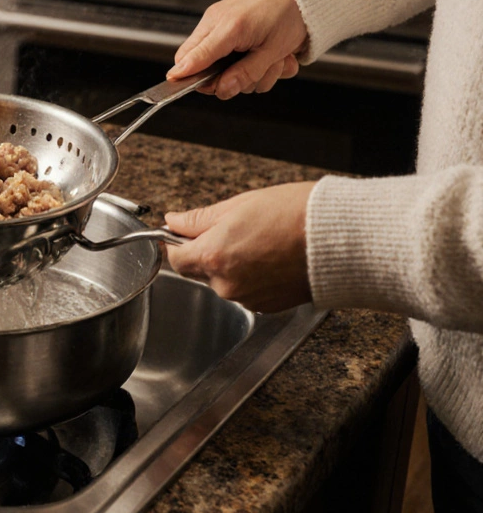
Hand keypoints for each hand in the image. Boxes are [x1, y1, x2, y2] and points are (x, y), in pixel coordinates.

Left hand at [163, 181, 315, 312]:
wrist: (340, 239)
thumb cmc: (294, 215)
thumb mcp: (238, 206)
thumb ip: (198, 219)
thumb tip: (173, 221)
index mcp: (213, 257)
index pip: (175, 259)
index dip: (178, 244)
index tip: (185, 233)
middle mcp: (226, 284)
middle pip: (199, 271)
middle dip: (208, 253)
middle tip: (234, 230)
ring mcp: (248, 298)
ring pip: (224, 282)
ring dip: (232, 265)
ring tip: (260, 242)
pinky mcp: (268, 306)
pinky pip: (247, 292)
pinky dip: (252, 277)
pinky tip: (271, 258)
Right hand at [167, 0, 307, 99]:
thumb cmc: (289, 15)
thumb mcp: (272, 51)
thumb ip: (245, 73)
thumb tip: (222, 89)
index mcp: (224, 27)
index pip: (190, 58)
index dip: (187, 76)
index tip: (181, 87)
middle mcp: (217, 24)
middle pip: (201, 66)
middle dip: (230, 78)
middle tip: (254, 76)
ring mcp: (222, 26)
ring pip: (221, 68)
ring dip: (250, 74)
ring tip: (272, 62)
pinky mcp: (230, 30)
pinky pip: (232, 59)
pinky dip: (255, 65)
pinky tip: (273, 57)